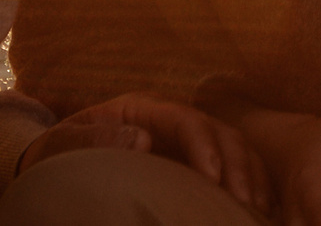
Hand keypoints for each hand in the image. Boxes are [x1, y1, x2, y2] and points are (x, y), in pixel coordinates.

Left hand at [20, 92, 267, 210]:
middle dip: (238, 165)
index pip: (186, 118)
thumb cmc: (61, 154)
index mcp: (144, 109)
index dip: (204, 146)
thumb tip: (143, 140)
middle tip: (243, 203)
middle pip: (220, 132)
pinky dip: (253, 186)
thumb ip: (95, 138)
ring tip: (257, 212)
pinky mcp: (195, 163)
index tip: (212, 179)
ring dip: (251, 178)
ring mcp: (188, 142)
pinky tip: (261, 211)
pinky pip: (234, 169)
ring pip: (235, 149)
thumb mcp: (64, 144)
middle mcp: (173, 121)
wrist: (59, 162)